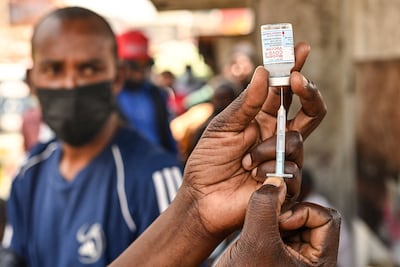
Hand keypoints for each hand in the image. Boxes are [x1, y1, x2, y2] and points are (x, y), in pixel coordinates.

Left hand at [182, 42, 326, 236]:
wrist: (202, 197)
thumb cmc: (208, 160)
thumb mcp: (222, 126)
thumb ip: (245, 103)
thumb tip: (263, 71)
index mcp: (261, 118)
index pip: (285, 91)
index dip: (294, 69)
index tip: (301, 49)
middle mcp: (277, 134)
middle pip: (310, 110)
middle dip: (309, 91)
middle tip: (298, 79)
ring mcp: (284, 157)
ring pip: (296, 140)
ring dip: (268, 148)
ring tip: (246, 161)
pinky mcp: (287, 181)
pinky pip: (293, 169)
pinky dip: (269, 170)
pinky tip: (253, 177)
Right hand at [216, 177, 340, 266]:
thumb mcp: (255, 242)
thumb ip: (265, 207)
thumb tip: (276, 180)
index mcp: (319, 262)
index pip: (326, 218)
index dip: (302, 212)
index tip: (279, 224)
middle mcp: (310, 258)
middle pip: (310, 215)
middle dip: (285, 213)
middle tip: (266, 224)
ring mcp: (293, 253)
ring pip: (292, 217)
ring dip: (273, 216)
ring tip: (255, 230)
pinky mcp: (276, 250)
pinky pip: (277, 224)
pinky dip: (264, 221)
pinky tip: (250, 232)